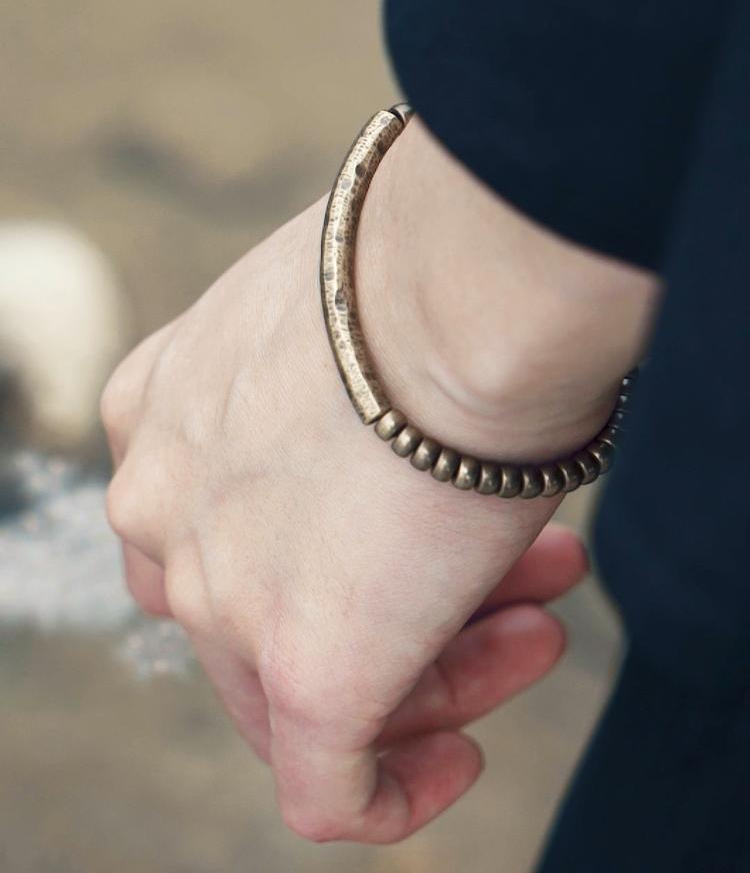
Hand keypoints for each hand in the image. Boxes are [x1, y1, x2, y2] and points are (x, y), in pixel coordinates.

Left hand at [102, 196, 585, 843]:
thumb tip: (399, 427)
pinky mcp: (304, 667)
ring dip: (430, 673)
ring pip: (298, 690)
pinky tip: (456, 761)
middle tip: (513, 585)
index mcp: (161, 415)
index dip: (333, 537)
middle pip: (260, 610)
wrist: (459, 288)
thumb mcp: (335, 331)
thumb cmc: (422, 281)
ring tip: (538, 629)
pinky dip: (391, 791)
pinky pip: (326, 786)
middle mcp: (164, 510)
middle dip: (397, 601)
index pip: (223, 523)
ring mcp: (221, 593)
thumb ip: (328, 393)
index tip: (423, 526)